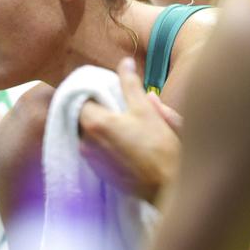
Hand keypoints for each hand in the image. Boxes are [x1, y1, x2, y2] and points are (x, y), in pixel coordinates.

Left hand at [78, 58, 183, 201]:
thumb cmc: (160, 147)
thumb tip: (125, 62)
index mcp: (95, 122)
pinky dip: (104, 145)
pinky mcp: (97, 173)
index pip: (80, 98)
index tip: (106, 91)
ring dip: (100, 129)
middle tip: (118, 107)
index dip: (92, 93)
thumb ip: (130, 84)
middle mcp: (85, 142)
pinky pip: (94, 151)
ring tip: (124, 127)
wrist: (169, 187)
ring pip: (88, 135)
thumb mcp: (147, 110)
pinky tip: (124, 145)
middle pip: (82, 118)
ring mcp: (90, 159)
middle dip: (97, 110)